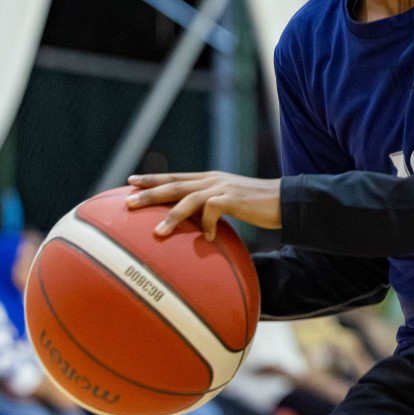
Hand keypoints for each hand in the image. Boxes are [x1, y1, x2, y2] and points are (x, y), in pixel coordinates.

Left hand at [126, 171, 281, 238]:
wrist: (286, 200)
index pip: (175, 176)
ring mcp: (222, 187)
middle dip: (149, 193)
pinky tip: (208, 238)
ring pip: (188, 197)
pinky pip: (212, 211)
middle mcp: (212, 180)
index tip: (130, 181)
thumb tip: (195, 228)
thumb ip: (211, 209)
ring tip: (156, 232)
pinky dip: (207, 225)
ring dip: (170, 215)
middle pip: (174, 184)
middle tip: (127, 202)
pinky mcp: (234, 199)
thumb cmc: (259, 206)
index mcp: (210, 179)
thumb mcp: (230, 204)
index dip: (152, 178)